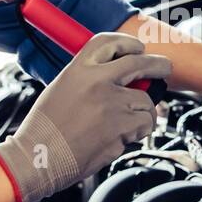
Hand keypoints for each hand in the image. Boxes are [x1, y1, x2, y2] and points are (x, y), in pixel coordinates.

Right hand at [0, 32, 171, 201]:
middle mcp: (96, 81)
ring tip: (124, 125)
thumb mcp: (60, 91)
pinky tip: (121, 138)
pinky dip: (139, 131)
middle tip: (164, 68)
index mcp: (78, 69)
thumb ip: (87, 80)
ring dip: (143, 113)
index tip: (138, 48)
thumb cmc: (44, 131)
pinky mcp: (121, 125)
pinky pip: (145, 124)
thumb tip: (116, 79)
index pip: (108, 42)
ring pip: (146, 101)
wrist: (38, 159)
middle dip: (158, 65)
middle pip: (140, 63)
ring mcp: (111, 102)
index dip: (128, 43)